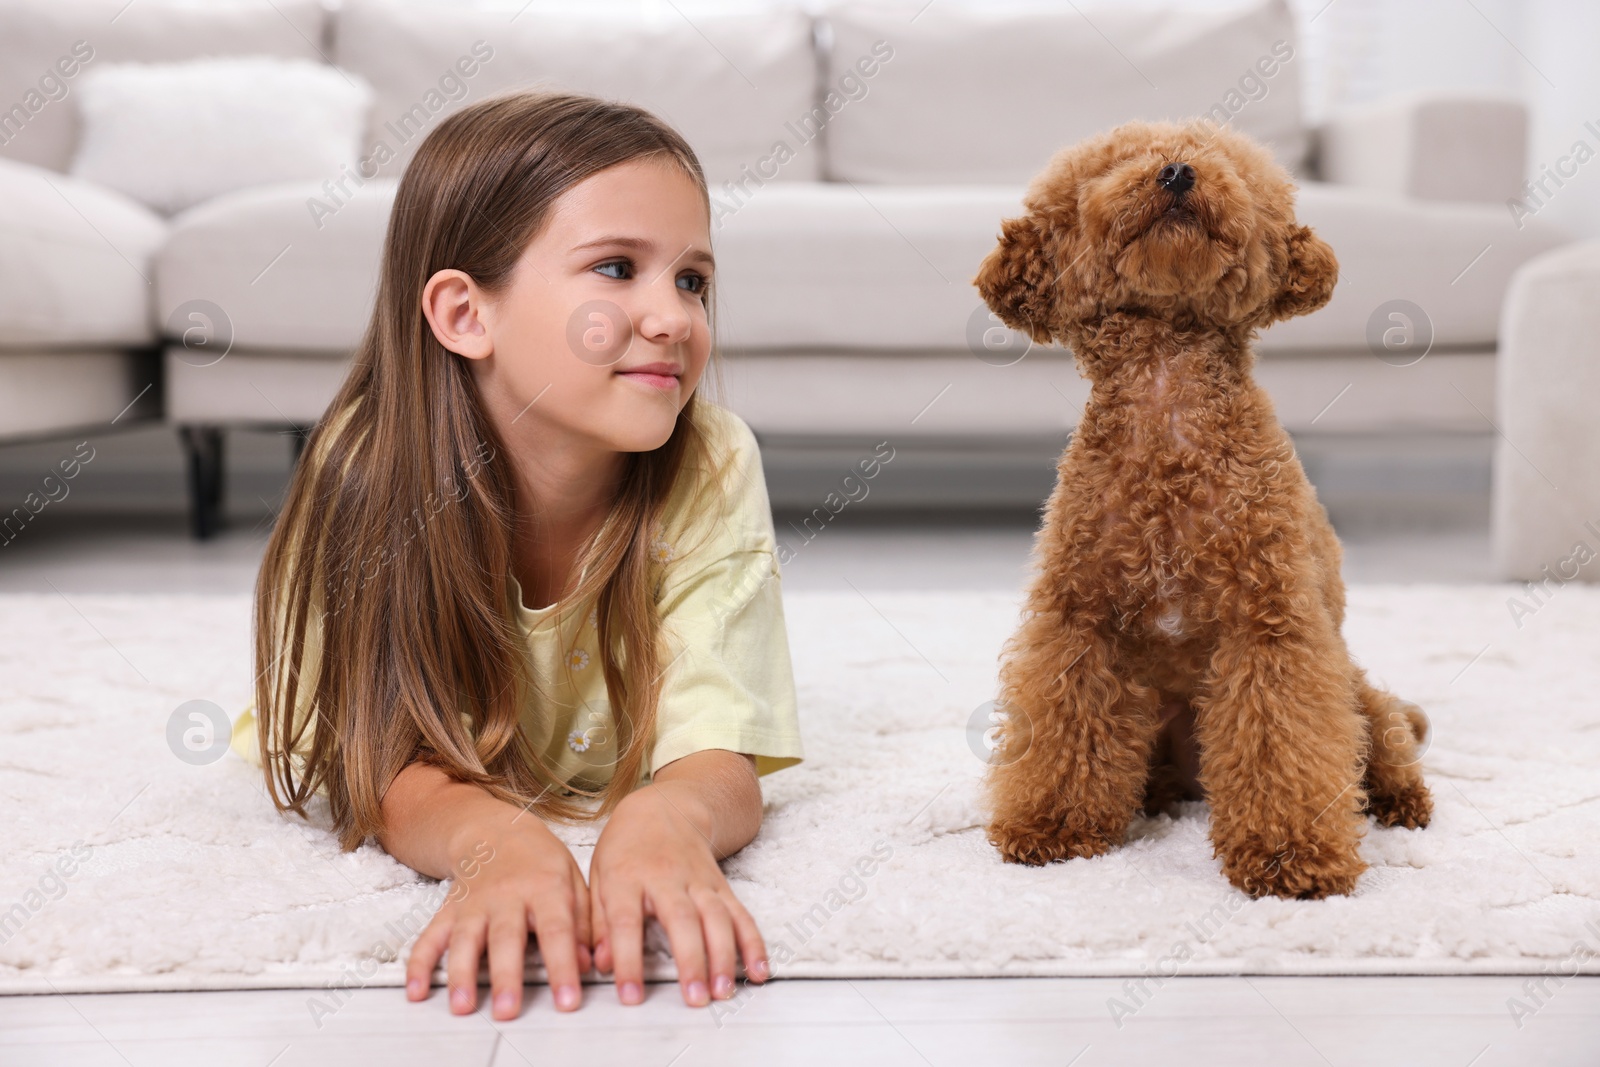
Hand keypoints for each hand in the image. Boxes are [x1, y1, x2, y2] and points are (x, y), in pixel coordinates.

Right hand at [403, 815, 592, 1018]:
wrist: (496, 830)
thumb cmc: (540, 862)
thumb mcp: (574, 881)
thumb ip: (583, 923)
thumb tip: (589, 963)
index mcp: (545, 888)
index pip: (556, 931)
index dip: (562, 967)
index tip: (567, 1001)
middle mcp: (506, 896)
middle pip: (505, 938)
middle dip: (505, 976)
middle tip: (507, 1011)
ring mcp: (474, 903)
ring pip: (465, 939)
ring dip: (461, 974)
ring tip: (462, 1007)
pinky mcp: (449, 911)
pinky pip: (430, 937)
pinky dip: (420, 964)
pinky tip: (416, 991)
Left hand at [588, 778, 770, 1005]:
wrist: (664, 808)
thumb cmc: (626, 848)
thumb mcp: (599, 877)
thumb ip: (599, 922)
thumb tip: (598, 964)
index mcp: (627, 877)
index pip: (626, 921)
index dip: (628, 960)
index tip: (630, 995)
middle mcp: (667, 878)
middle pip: (682, 919)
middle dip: (691, 960)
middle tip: (694, 998)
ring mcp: (699, 881)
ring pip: (717, 917)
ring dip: (724, 956)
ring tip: (724, 991)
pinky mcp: (721, 887)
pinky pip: (741, 915)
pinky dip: (752, 944)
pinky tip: (758, 971)